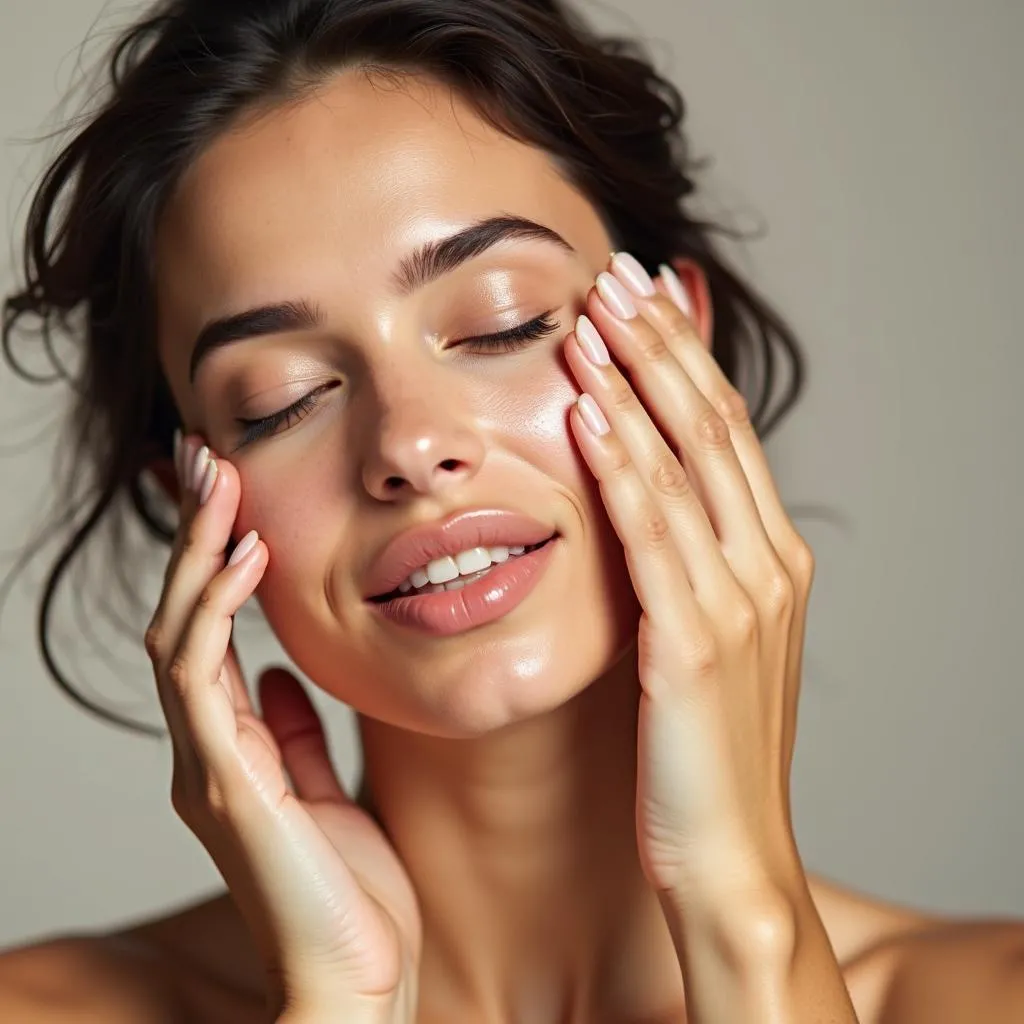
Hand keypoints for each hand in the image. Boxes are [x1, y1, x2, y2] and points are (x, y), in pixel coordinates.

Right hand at [144, 441, 420, 1021]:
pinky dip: (217, 608)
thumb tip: (275, 676)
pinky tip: (244, 556)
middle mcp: (207, 748)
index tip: (230, 492)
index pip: (209, 629)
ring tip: (219, 481)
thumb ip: (290, 735)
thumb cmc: (351, 894)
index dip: (212, 558)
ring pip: (180, 632)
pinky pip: (202, 676)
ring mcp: (208, 763)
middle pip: (184, 615)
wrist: (360, 982)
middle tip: (204, 456)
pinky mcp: (225, 783)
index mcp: (232, 747)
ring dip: (198, 551)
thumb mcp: (325, 792)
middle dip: (193, 533)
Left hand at [565, 254, 814, 903]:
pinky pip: (652, 540)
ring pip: (685, 466)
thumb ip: (688, 567)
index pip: (724, 432)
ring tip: (591, 316)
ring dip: (636, 384)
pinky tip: (586, 416)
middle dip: (660, 344)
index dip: (683, 359)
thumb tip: (651, 502)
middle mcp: (765, 568)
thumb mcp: (708, 642)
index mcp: (769, 562)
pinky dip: (620, 472)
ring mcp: (736, 605)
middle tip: (614, 273)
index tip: (639, 297)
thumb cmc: (704, 753)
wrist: (731, 858)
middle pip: (711, 428)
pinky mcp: (692, 648)